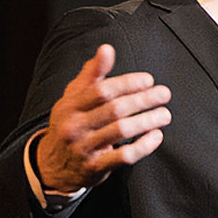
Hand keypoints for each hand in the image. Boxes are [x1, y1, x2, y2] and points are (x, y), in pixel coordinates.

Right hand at [35, 44, 171, 192]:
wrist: (52, 165)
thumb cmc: (70, 124)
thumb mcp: (73, 98)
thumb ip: (92, 74)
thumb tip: (107, 49)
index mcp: (70, 106)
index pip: (102, 90)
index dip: (128, 83)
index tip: (148, 80)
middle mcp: (75, 126)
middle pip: (115, 109)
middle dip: (144, 100)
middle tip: (164, 94)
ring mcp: (84, 148)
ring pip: (122, 131)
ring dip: (148, 121)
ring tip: (165, 114)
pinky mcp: (95, 168)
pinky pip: (124, 157)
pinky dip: (144, 146)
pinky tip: (156, 136)